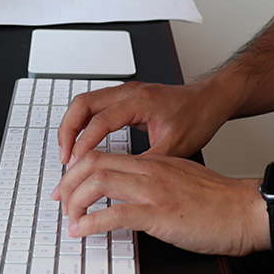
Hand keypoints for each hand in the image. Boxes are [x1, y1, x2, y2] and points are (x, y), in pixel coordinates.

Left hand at [53, 150, 267, 256]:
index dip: (79, 168)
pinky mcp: (161, 214)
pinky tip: (83, 230)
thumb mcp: (182, 180)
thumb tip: (132, 196)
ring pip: (100, 182)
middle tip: (61, 200)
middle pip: (95, 163)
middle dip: (69, 182)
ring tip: (70, 218)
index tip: (69, 185)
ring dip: (76, 201)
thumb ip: (157, 181)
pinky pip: (117, 214)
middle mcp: (152, 170)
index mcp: (156, 162)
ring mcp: (155, 191)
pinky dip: (92, 222)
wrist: (246, 210)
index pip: (105, 154)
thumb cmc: (220, 201)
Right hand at [56, 80, 229, 163]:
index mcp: (141, 101)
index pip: (100, 120)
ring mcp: (126, 92)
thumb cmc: (197, 118)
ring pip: (85, 103)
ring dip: (72, 126)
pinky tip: (82, 142)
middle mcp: (129, 91)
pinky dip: (83, 123)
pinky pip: (94, 106)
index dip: (84, 144)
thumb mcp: (174, 147)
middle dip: (67, 131)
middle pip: (83, 104)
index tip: (74, 164)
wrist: (209, 101)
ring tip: (68, 153)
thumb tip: (121, 182)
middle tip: (64, 158)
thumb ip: (146, 162)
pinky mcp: (126, 97)